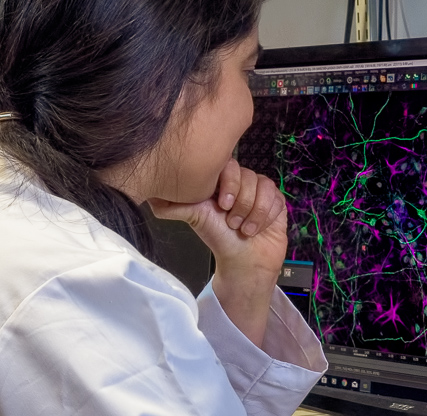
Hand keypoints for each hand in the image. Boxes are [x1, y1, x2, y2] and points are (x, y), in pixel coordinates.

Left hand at [149, 159, 288, 345]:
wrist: (244, 262)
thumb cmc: (219, 239)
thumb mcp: (194, 218)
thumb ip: (174, 205)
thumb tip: (150, 196)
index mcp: (221, 181)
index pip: (229, 164)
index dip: (229, 183)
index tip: (223, 205)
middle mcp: (241, 182)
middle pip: (249, 176)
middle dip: (242, 204)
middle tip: (233, 223)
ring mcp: (260, 190)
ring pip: (264, 187)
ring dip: (254, 213)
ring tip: (245, 229)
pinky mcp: (275, 201)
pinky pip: (276, 198)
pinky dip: (266, 216)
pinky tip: (258, 228)